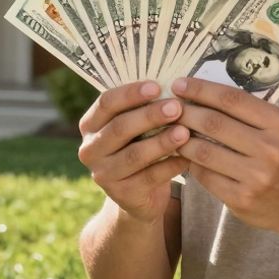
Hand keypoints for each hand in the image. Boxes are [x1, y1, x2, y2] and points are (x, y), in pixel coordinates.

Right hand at [77, 81, 192, 223]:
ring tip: (185, 132)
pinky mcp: (122, 195)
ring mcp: (103, 175)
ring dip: (162, 141)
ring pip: (134, 155)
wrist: (138, 194)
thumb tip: (174, 84)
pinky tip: (189, 157)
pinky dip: (171, 166)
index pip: (106, 103)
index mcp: (90, 125)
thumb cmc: (140, 146)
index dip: (131, 93)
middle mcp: (90, 149)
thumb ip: (143, 108)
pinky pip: (150, 178)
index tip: (158, 86)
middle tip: (177, 107)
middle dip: (150, 115)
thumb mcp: (135, 127)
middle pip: (120, 128)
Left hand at [170, 77, 278, 235]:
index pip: (232, 99)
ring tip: (170, 131)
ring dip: (181, 139)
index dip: (201, 89)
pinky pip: (205, 176)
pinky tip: (184, 156)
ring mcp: (256, 176)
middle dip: (185, 112)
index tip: (179, 84)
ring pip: (204, 150)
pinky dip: (190, 163)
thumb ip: (249, 113)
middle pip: (214, 123)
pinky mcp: (242, 199)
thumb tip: (202, 92)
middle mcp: (271, 148)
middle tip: (168, 107)